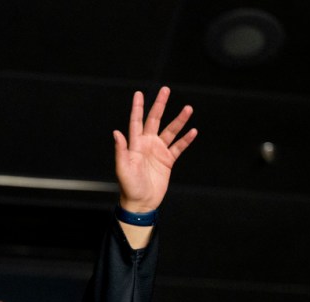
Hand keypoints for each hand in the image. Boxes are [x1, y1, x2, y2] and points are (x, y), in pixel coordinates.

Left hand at [114, 87, 196, 213]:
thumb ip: (121, 150)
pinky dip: (186, 139)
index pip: (136, 122)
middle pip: (155, 120)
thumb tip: (116, 132)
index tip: (139, 93)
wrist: (141, 203)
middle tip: (166, 90)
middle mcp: (147, 144)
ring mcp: (158, 151)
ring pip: (170, 131)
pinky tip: (193, 131)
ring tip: (188, 108)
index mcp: (135, 145)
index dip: (137, 108)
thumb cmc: (129, 187)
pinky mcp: (168, 160)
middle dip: (160, 105)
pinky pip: (179, 147)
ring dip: (179, 120)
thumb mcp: (123, 169)